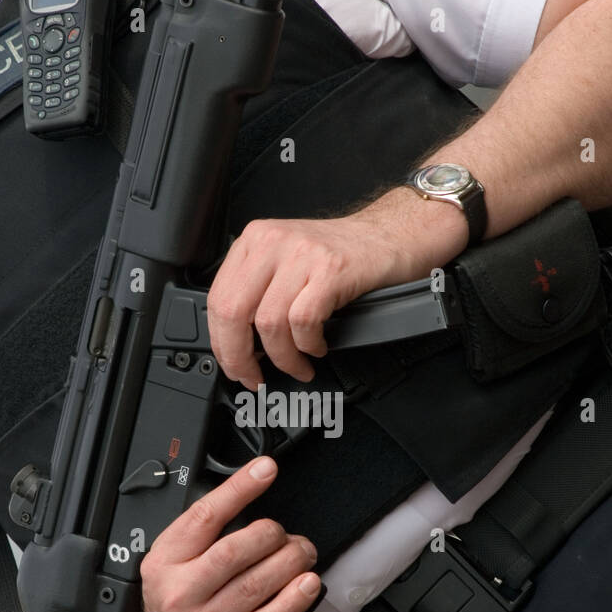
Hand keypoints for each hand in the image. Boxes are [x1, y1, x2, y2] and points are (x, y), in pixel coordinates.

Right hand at [126, 455, 319, 611]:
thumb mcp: (167, 569)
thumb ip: (199, 539)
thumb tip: (246, 499)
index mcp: (165, 563)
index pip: (204, 516)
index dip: (239, 488)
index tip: (265, 470)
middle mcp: (183, 593)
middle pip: (238, 548)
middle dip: (273, 533)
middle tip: (286, 535)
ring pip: (260, 581)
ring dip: (292, 560)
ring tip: (302, 554)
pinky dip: (296, 597)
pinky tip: (307, 584)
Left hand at [206, 188, 467, 387]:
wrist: (393, 234)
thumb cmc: (344, 254)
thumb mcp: (288, 262)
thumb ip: (259, 292)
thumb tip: (237, 343)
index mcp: (255, 240)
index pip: (217, 298)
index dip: (221, 343)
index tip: (234, 365)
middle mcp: (273, 242)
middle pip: (233, 312)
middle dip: (241, 357)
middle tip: (255, 377)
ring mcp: (303, 254)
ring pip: (269, 323)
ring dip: (283, 357)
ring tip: (298, 365)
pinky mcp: (332, 270)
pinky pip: (303, 321)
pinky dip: (308, 346)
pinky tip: (317, 348)